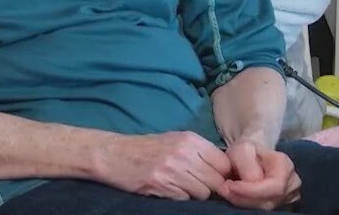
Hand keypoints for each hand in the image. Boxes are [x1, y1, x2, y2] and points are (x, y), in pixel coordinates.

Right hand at [96, 131, 232, 200]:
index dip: (222, 174)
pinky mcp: (162, 185)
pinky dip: (181, 197)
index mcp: (190, 139)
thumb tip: (224, 169)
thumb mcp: (174, 140)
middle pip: (216, 180)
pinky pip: (185, 199)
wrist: (113, 154)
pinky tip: (169, 189)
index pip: (224, 163)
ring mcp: (173, 169)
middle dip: (210, 187)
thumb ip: (199, 151)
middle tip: (195, 185)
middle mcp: (184, 153)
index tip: (215, 178)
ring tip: (180, 186)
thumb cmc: (145, 148)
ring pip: (203, 193)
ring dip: (195, 194)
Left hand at [217, 140, 300, 210]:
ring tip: (228, 191)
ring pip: (266, 208)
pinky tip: (237, 196)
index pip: (275, 186)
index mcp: (286, 165)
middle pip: (270, 201)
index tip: (229, 185)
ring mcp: (289, 196)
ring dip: (243, 202)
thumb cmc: (247, 151)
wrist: (251, 156)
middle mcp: (292, 183)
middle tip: (224, 190)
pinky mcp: (281, 204)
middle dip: (244, 198)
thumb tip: (252, 181)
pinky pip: (263, 209)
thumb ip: (247, 164)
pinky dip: (247, 205)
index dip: (251, 190)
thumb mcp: (242, 149)